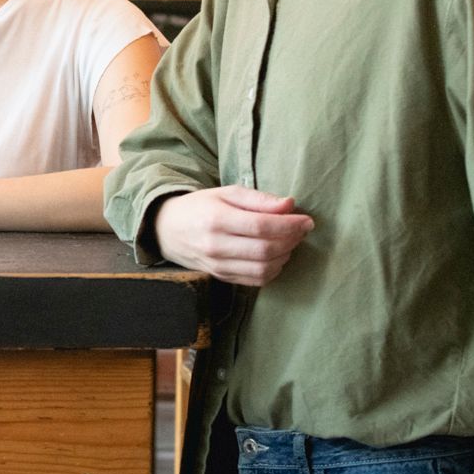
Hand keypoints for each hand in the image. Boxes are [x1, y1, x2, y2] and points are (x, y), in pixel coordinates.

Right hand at [151, 187, 313, 285]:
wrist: (167, 230)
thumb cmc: (200, 207)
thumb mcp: (226, 193)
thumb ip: (258, 199)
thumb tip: (290, 205)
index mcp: (216, 219)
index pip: (261, 226)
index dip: (290, 225)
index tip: (307, 220)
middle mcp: (216, 246)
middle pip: (265, 249)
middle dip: (291, 240)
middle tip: (301, 230)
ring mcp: (217, 266)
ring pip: (263, 269)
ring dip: (285, 256)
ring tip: (289, 242)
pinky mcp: (221, 277)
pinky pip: (255, 281)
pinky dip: (273, 270)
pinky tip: (276, 256)